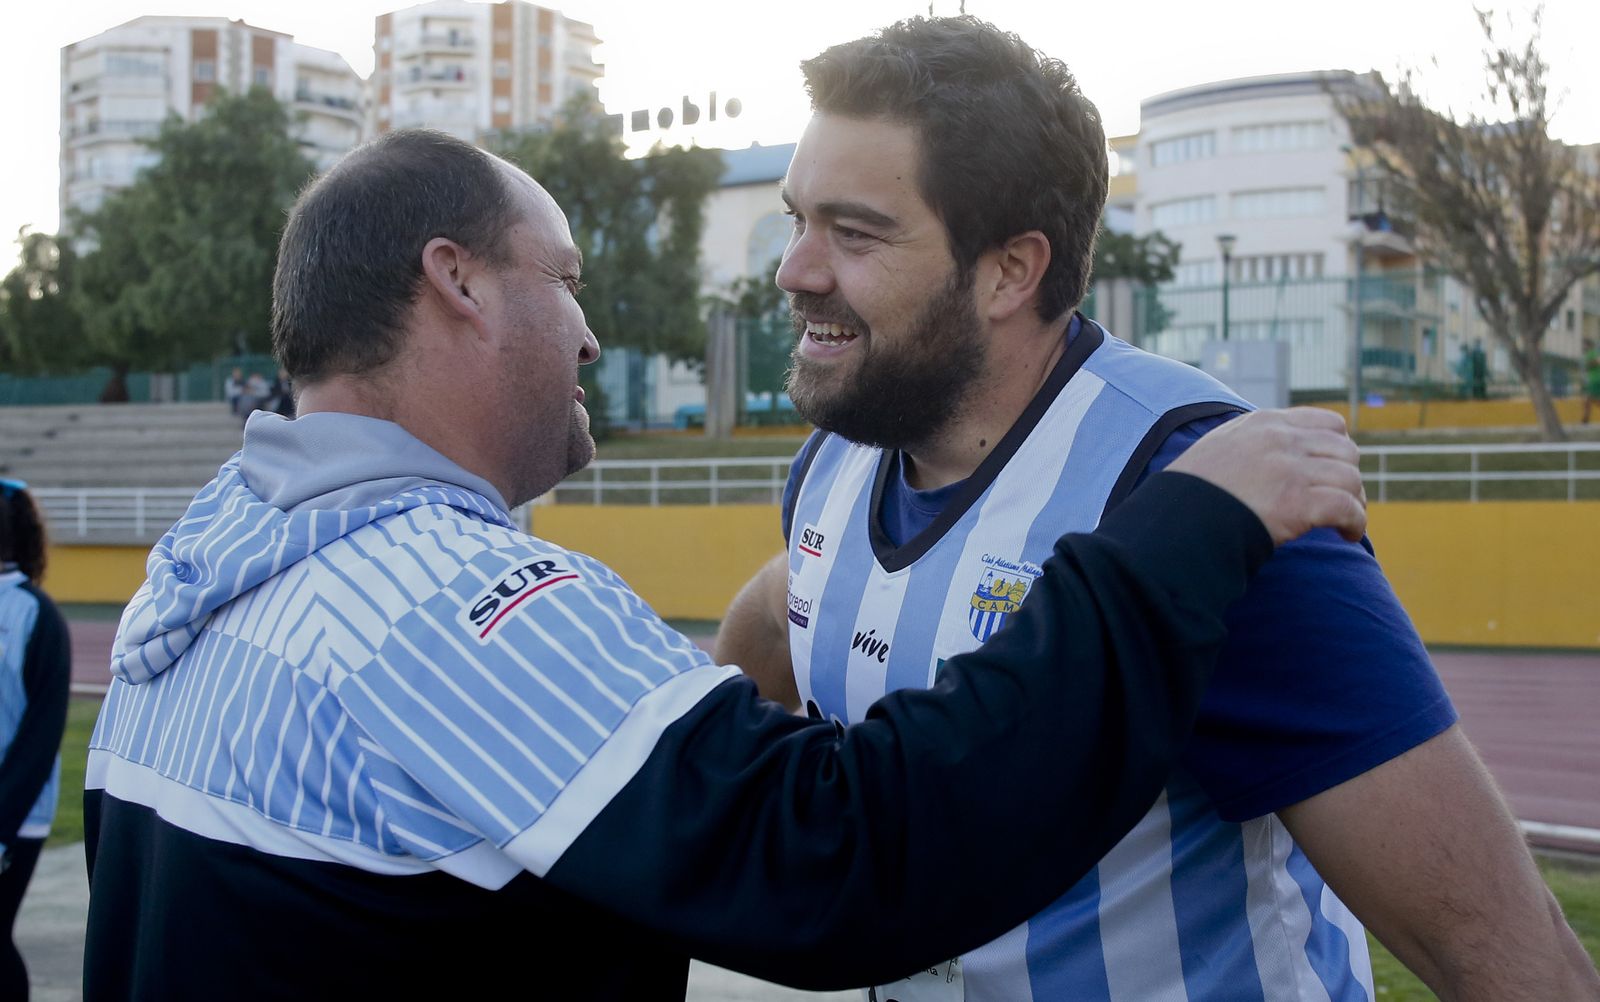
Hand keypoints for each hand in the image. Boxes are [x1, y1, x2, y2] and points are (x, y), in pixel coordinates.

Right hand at [1168, 408, 1365, 544]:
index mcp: (1264, 423)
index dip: (1338, 450)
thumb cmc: (1191, 492)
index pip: (1328, 423)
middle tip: (1341, 500)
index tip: (1332, 471)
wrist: (1176, 520)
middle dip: (1348, 477)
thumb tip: (1277, 452)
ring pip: (1350, 479)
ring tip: (1346, 522)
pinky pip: (1347, 508)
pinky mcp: (1298, 503)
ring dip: (1354, 502)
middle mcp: (1282, 441)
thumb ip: (1251, 441)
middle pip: (1346, 451)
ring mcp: (1291, 470)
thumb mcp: (1218, 448)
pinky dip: (1355, 523)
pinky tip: (1348, 536)